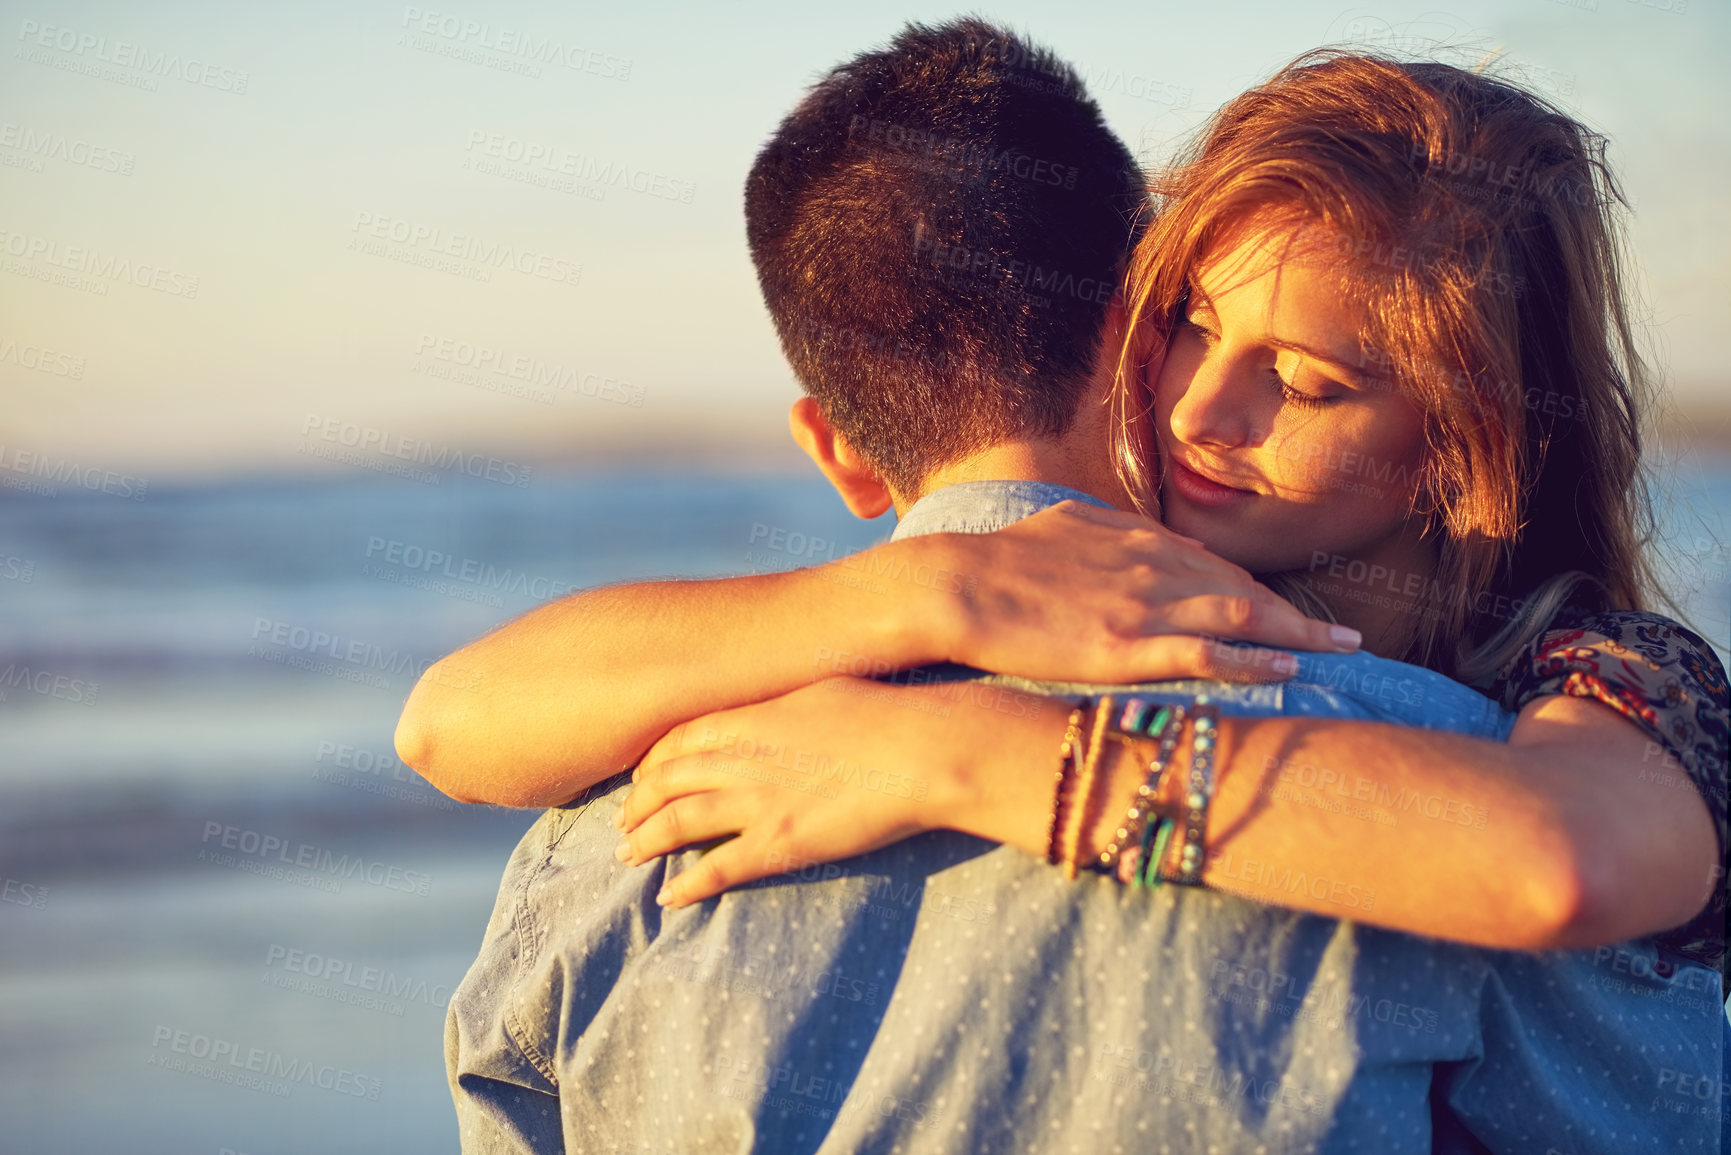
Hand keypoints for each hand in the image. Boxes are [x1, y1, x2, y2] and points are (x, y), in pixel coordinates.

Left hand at [612, 677, 1000, 906]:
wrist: (921, 749)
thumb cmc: (886, 713)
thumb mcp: (823, 690)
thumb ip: (784, 704)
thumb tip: (777, 708)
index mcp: (753, 718)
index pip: (681, 738)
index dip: (653, 759)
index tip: (641, 774)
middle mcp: (744, 758)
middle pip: (668, 780)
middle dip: (638, 802)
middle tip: (622, 819)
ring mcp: (759, 803)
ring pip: (679, 822)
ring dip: (647, 840)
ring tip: (626, 855)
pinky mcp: (781, 844)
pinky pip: (719, 868)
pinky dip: (688, 885)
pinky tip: (669, 897)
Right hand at [923, 500, 1358, 683]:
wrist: (958, 584)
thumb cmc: (1000, 559)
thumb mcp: (1064, 524)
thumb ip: (1110, 530)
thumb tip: (1144, 536)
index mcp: (1136, 540)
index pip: (1215, 569)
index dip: (1258, 594)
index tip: (1290, 614)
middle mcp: (1152, 566)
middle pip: (1242, 591)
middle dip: (1299, 615)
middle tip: (1344, 638)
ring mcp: (1142, 606)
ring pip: (1239, 617)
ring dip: (1298, 634)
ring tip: (1340, 652)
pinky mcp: (1125, 646)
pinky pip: (1205, 653)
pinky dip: (1252, 659)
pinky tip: (1287, 668)